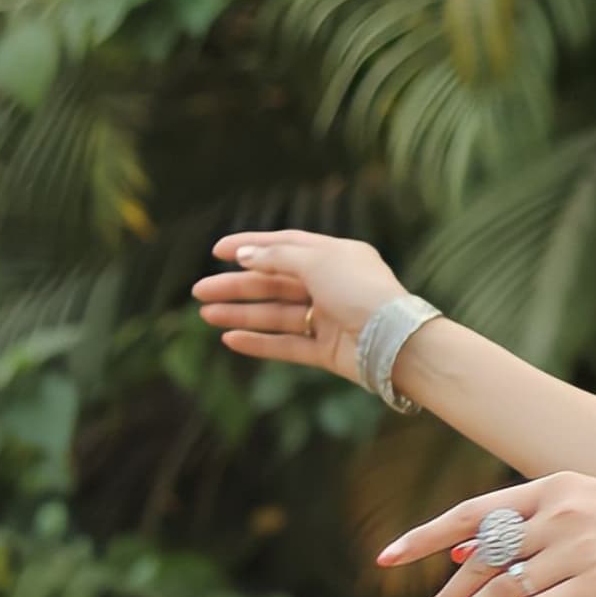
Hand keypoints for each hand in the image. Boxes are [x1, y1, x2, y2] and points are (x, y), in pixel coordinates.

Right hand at [191, 229, 408, 385]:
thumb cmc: (361, 292)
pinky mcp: (329, 351)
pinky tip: (231, 339)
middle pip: (275, 283)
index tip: (217, 251)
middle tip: (198, 291)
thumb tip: (245, 254)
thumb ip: (278, 256)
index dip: (250, 246)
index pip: (285, 245)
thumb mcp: (317, 261)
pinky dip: (261, 342)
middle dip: (237, 286)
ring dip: (241, 313)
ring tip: (206, 314)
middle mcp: (332, 285)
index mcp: (335, 255)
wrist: (397, 342)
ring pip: (277, 314)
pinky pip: (288, 345)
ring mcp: (330, 319)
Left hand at [390, 475, 595, 596]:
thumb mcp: (586, 505)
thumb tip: (466, 550)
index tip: (388, 557)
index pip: (474, 513)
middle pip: (482, 559)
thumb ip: (529, 524)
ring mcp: (577, 549)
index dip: (426, 537)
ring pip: (501, 589)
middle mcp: (558, 514)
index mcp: (552, 487)